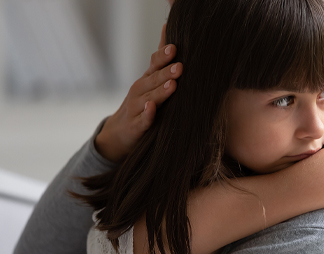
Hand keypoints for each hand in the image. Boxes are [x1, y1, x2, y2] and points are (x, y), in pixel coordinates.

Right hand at [95, 24, 181, 161]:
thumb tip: (169, 28)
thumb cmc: (141, 102)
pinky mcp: (135, 126)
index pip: (154, 65)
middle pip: (153, 80)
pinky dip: (147, 115)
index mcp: (146, 80)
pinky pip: (142, 120)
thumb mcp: (150, 80)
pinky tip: (151, 108)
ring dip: (160, 92)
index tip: (174, 47)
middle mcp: (139, 91)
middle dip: (166, 72)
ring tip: (172, 84)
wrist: (120, 133)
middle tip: (180, 66)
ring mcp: (136, 108)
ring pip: (148, 98)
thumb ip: (161, 59)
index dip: (163, 57)